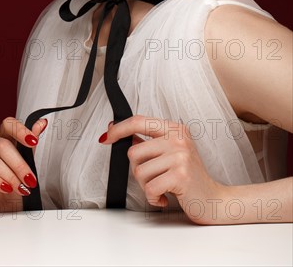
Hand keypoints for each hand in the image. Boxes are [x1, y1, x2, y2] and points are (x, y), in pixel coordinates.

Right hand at [0, 116, 46, 212]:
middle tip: (30, 180)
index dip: (20, 130)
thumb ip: (30, 146)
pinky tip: (4, 188)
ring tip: (20, 188)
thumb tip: (41, 123)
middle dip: (19, 165)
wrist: (0, 210)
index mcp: (2, 137)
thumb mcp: (24, 168)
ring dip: (10, 176)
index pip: (8, 124)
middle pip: (2, 145)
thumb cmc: (11, 187)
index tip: (33, 141)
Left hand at [99, 115, 225, 224]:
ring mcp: (180, 156)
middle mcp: (178, 138)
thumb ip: (146, 141)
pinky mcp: (181, 175)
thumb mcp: (169, 152)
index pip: (138, 121)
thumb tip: (116, 129)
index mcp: (174, 128)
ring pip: (139, 171)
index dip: (118, 129)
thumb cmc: (189, 177)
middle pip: (133, 152)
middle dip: (137, 170)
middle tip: (154, 178)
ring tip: (161, 187)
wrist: (215, 201)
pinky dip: (153, 197)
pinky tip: (164, 197)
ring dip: (146, 186)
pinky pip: (149, 187)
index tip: (106, 137)